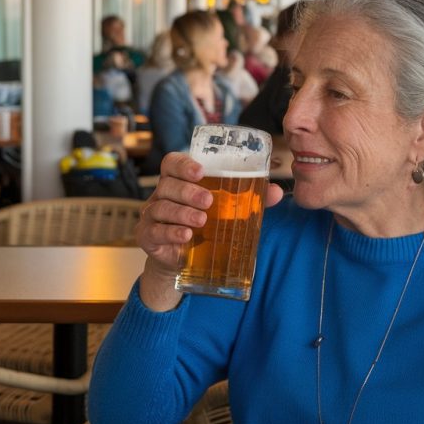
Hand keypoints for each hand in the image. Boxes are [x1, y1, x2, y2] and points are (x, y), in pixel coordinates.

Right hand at [137, 151, 283, 309]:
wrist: (183, 260)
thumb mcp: (225, 210)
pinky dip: (170, 232)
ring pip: (161, 207)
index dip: (183, 164)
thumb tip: (276, 192)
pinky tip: (185, 235)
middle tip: (209, 201)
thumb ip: (250, 199)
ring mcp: (152, 215)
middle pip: (167, 184)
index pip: (172, 163)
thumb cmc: (205, 226)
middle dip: (188, 191)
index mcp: (179, 181)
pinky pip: (154, 231)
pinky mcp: (147, 237)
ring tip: (201, 220)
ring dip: (182, 212)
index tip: (200, 171)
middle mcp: (161, 194)